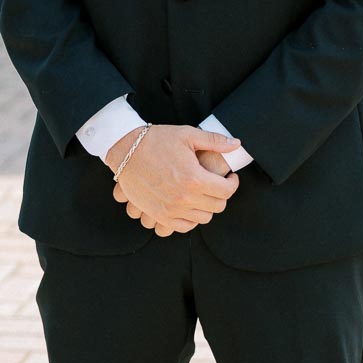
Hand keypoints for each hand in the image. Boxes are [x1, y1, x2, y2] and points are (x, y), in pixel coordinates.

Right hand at [107, 126, 239, 236]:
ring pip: (202, 218)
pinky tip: (189, 204)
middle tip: (218, 184)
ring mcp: (171, 210)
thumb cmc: (157, 140)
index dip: (233, 183)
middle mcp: (184, 198)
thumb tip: (236, 144)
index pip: (226, 191)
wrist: (126, 151)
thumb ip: (214, 141)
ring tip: (203, 193)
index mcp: (194, 178)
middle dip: (222, 195)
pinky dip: (191, 218)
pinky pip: (184, 227)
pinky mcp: (159, 215)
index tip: (230, 177)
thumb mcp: (187, 135)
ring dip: (207, 207)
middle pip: (216, 207)